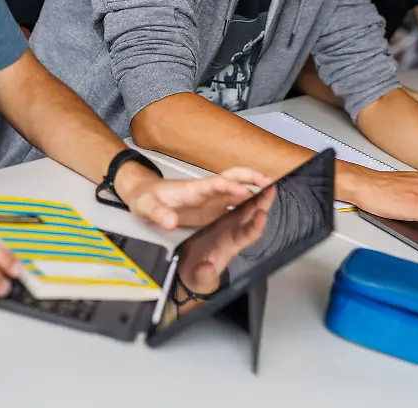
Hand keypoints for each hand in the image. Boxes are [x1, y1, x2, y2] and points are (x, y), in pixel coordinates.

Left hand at [121, 166, 272, 229]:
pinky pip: (235, 199)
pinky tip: (261, 206)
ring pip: (238, 186)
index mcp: (192, 190)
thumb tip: (170, 221)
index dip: (231, 188)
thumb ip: (158, 214)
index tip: (246, 192)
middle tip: (270, 183)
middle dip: (252, 178)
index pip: (215, 185)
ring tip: (274, 191)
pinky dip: (250, 199)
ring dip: (255, 187)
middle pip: (233, 177)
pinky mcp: (213, 205)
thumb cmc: (146, 199)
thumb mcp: (146, 208)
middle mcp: (206, 190)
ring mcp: (211, 197)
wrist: (144, 194)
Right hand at [177, 187, 273, 293]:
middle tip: (271, 188)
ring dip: (257, 196)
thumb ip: (204, 275)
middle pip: (254, 218)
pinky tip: (247, 184)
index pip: (247, 237)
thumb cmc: (199, 274)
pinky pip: (238, 206)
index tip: (261, 216)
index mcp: (231, 247)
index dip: (256, 227)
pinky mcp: (224, 221)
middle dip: (263, 204)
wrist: (193, 271)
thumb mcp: (199, 278)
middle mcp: (235, 235)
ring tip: (265, 181)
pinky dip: (243, 195)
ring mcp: (231, 227)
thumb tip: (206, 270)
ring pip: (248, 210)